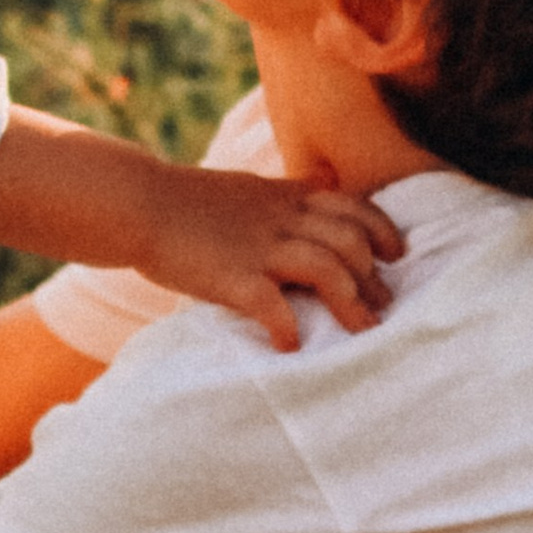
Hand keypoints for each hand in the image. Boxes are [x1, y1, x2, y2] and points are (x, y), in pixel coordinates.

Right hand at [129, 158, 403, 349]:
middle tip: (382, 308)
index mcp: (286, 197)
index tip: (396, 254)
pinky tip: (291, 346)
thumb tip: (325, 187)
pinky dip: (289, 328)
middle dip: (374, 279)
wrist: (136, 201)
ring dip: (351, 306)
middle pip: (350, 242)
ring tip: (361, 333)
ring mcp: (258, 248)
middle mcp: (281, 220)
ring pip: (327, 270)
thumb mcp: (249, 186)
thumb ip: (288, 194)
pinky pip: (273, 306)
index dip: (382, 230)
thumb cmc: (187, 200)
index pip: (353, 206)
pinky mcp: (232, 277)